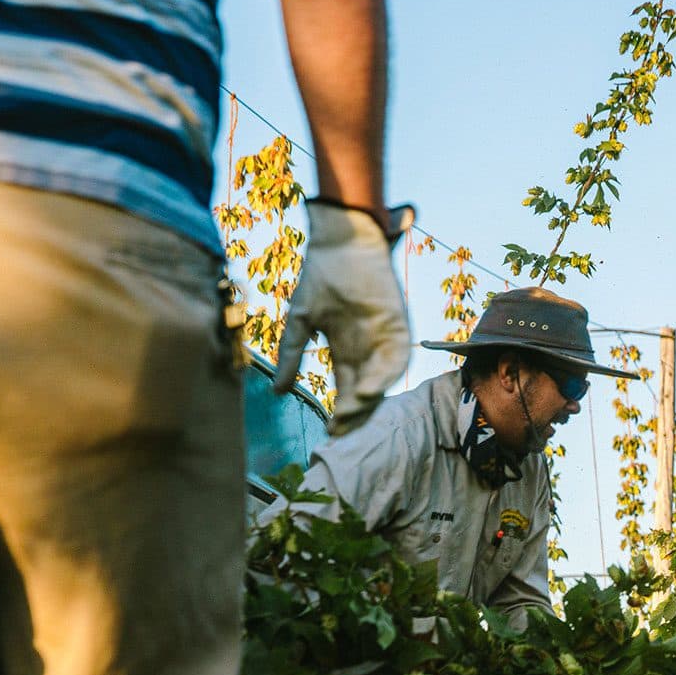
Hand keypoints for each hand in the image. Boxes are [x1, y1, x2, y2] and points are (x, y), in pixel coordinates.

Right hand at [275, 200, 414, 434]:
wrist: (340, 241)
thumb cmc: (321, 276)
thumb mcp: (300, 322)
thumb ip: (291, 356)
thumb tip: (277, 391)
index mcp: (347, 349)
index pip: (348, 389)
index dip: (341, 411)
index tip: (330, 431)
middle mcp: (369, 348)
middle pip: (366, 391)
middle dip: (355, 414)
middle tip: (340, 433)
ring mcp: (386, 338)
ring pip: (382, 380)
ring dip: (368, 400)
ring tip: (351, 415)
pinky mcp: (398, 326)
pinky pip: (397, 359)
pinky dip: (385, 377)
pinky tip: (370, 391)